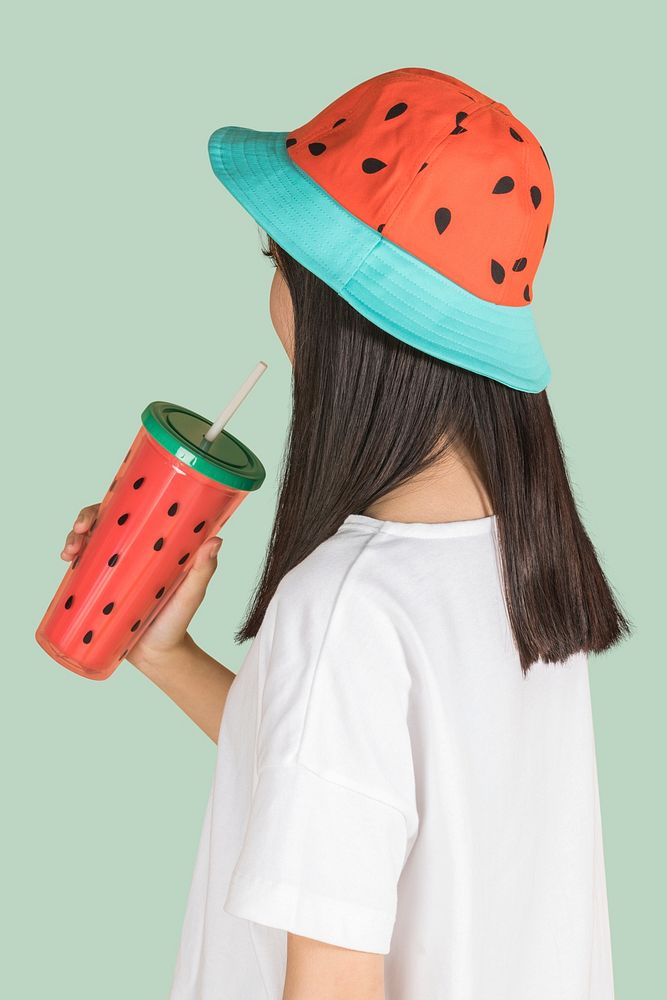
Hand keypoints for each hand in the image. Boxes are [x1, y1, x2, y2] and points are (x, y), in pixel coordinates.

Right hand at [61, 503, 223, 668]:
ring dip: (73, 538)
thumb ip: (203, 570)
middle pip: (104, 523)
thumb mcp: (192, 594)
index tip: (103, 509)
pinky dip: (71, 559)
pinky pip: (81, 569)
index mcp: (152, 545)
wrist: (158, 656)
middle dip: (85, 519)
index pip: (131, 513)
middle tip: (79, 532)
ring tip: (70, 551)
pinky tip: (66, 560)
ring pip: (89, 542)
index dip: (113, 503)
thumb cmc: (178, 621)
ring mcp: (113, 569)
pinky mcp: (98, 589)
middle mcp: (131, 552)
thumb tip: (216, 541)